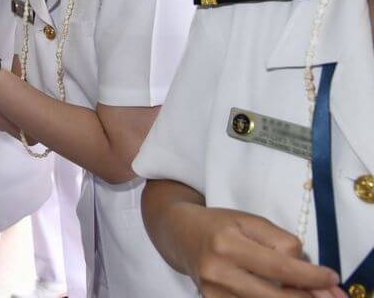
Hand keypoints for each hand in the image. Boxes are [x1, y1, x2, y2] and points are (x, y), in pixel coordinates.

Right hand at [173, 204, 343, 297]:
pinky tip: (284, 296)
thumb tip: (314, 275)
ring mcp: (213, 294)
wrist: (179, 234)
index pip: (280, 266)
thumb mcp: (250, 221)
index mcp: (227, 244)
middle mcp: (218, 272)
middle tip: (330, 295)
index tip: (332, 278)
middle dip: (309, 297)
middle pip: (277, 297)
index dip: (312, 276)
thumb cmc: (219, 225)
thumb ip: (283, 244)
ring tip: (309, 294)